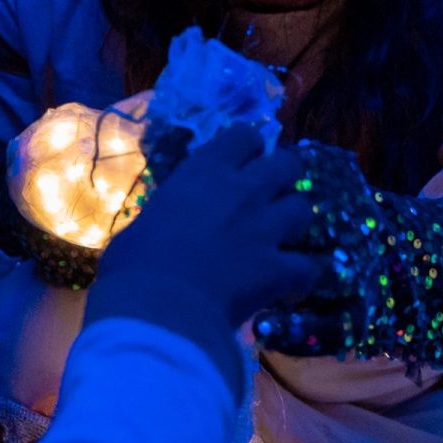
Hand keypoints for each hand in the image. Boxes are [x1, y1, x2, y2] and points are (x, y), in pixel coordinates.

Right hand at [99, 123, 319, 328]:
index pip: (245, 135)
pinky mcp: (279, 267)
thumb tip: (161, 231)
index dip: (250, 147)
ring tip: (280, 239)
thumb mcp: (143, 224)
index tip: (243, 162)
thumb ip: (166, 217)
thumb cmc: (135, 264)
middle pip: (288, 165)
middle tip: (269, 196)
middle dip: (284, 178)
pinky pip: (308, 267)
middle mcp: (243, 190)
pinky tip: (289, 288)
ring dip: (293, 223)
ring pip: (303, 209)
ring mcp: (265, 228)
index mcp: (204, 172)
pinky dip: (300, 277)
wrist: (160, 307)